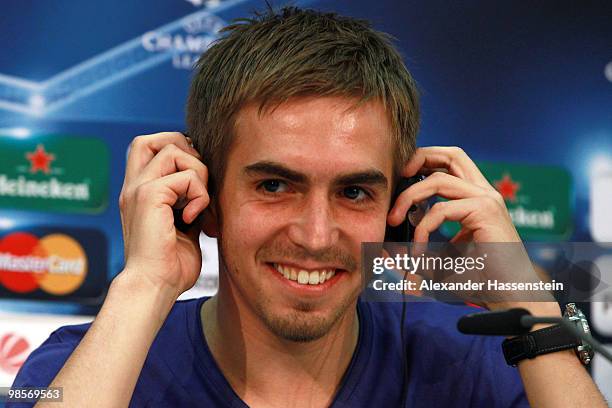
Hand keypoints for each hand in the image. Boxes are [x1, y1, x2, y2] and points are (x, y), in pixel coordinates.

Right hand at [118, 132, 208, 296]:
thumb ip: (188, 200)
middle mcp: (134, 186)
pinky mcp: (148, 196)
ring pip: (176, 151)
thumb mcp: (183, 225)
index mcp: (139, 192)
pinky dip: (199, 195)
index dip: (178, 152)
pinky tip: (194, 219)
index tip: (196, 181)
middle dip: (187, 151)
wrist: (154, 287)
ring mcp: (139, 189)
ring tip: (198, 205)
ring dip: (199, 175)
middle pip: (157, 138)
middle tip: (199, 185)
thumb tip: (209, 183)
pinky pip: (186, 176)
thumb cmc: (171, 265)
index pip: (150, 147)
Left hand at [386, 147, 543, 309]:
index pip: (451, 163)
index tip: (401, 177)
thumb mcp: (441, 262)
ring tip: (393, 219)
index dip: (425, 161)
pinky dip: (423, 228)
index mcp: (477, 199)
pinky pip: (441, 210)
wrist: (510, 299)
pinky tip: (418, 251)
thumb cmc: (480, 281)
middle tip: (396, 178)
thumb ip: (419, 251)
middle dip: (419, 158)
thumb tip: (386, 250)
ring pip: (438, 180)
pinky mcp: (486, 212)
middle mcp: (485, 194)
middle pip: (451, 155)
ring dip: (409, 197)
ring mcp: (487, 200)